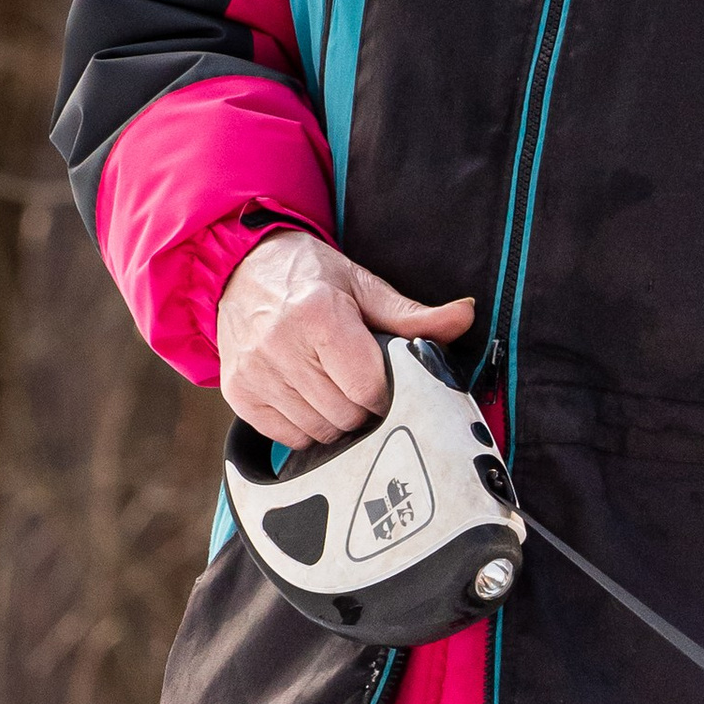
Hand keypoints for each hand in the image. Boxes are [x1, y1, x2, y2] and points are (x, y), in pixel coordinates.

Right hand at [216, 231, 474, 445]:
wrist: (241, 267)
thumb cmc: (310, 277)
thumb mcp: (362, 286)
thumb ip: (412, 314)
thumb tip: (465, 315)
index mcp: (318, 315)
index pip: (368, 387)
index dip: (386, 392)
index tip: (385, 381)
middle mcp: (280, 345)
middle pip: (344, 413)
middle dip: (363, 408)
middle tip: (361, 386)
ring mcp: (254, 372)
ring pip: (318, 430)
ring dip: (336, 419)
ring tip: (334, 389)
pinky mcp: (238, 393)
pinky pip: (288, 436)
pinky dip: (306, 427)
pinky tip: (309, 398)